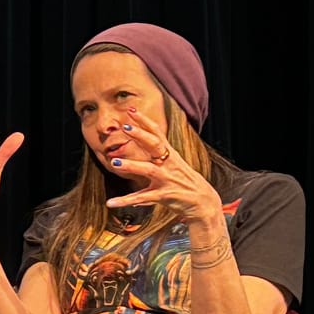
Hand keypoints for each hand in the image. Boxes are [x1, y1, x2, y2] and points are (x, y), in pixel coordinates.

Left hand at [105, 106, 223, 232]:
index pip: (157, 134)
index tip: (131, 110)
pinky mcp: (165, 195)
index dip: (144, 122)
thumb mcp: (172, 166)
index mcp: (170, 155)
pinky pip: (143, 198)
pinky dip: (125, 201)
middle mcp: (169, 164)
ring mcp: (167, 179)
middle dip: (140, 135)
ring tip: (113, 162)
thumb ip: (155, 157)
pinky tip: (110, 203)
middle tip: (124, 126)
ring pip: (148, 170)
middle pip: (155, 145)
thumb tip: (140, 147)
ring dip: (131, 165)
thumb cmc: (184, 183)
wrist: (203, 202)